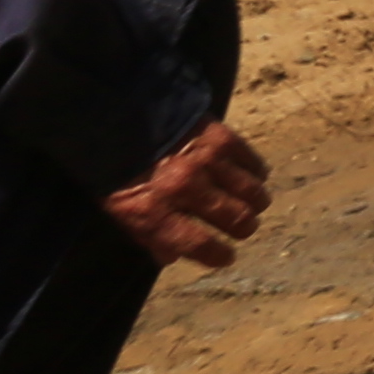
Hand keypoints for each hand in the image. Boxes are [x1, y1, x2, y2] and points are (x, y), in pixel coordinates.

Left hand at [101, 119, 267, 272]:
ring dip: (256, 203)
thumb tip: (173, 258)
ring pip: (252, 194)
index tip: (226, 257)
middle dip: (243, 228)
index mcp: (154, 212)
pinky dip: (256, 173)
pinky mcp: (222, 138)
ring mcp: (207, 162)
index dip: (218, 256)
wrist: (119, 115)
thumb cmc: (117, 169)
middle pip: (236, 219)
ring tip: (252, 203)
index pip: (199, 245)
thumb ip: (147, 235)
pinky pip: (254, 164)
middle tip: (242, 226)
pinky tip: (250, 175)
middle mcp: (185, 189)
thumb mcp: (120, 209)